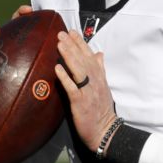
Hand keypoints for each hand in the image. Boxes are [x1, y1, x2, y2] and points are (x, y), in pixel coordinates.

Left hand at [54, 30, 118, 151]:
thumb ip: (100, 69)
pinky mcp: (81, 102)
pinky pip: (72, 88)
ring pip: (79, 70)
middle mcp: (95, 81)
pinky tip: (57, 68)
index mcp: (99, 77)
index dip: (80, 43)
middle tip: (61, 33)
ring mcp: (88, 91)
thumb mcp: (104, 86)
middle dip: (72, 45)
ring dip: (69, 56)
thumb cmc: (101, 110)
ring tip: (60, 44)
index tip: (71, 31)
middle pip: (83, 59)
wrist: (105, 131)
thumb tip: (99, 53)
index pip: (90, 56)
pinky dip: (65, 77)